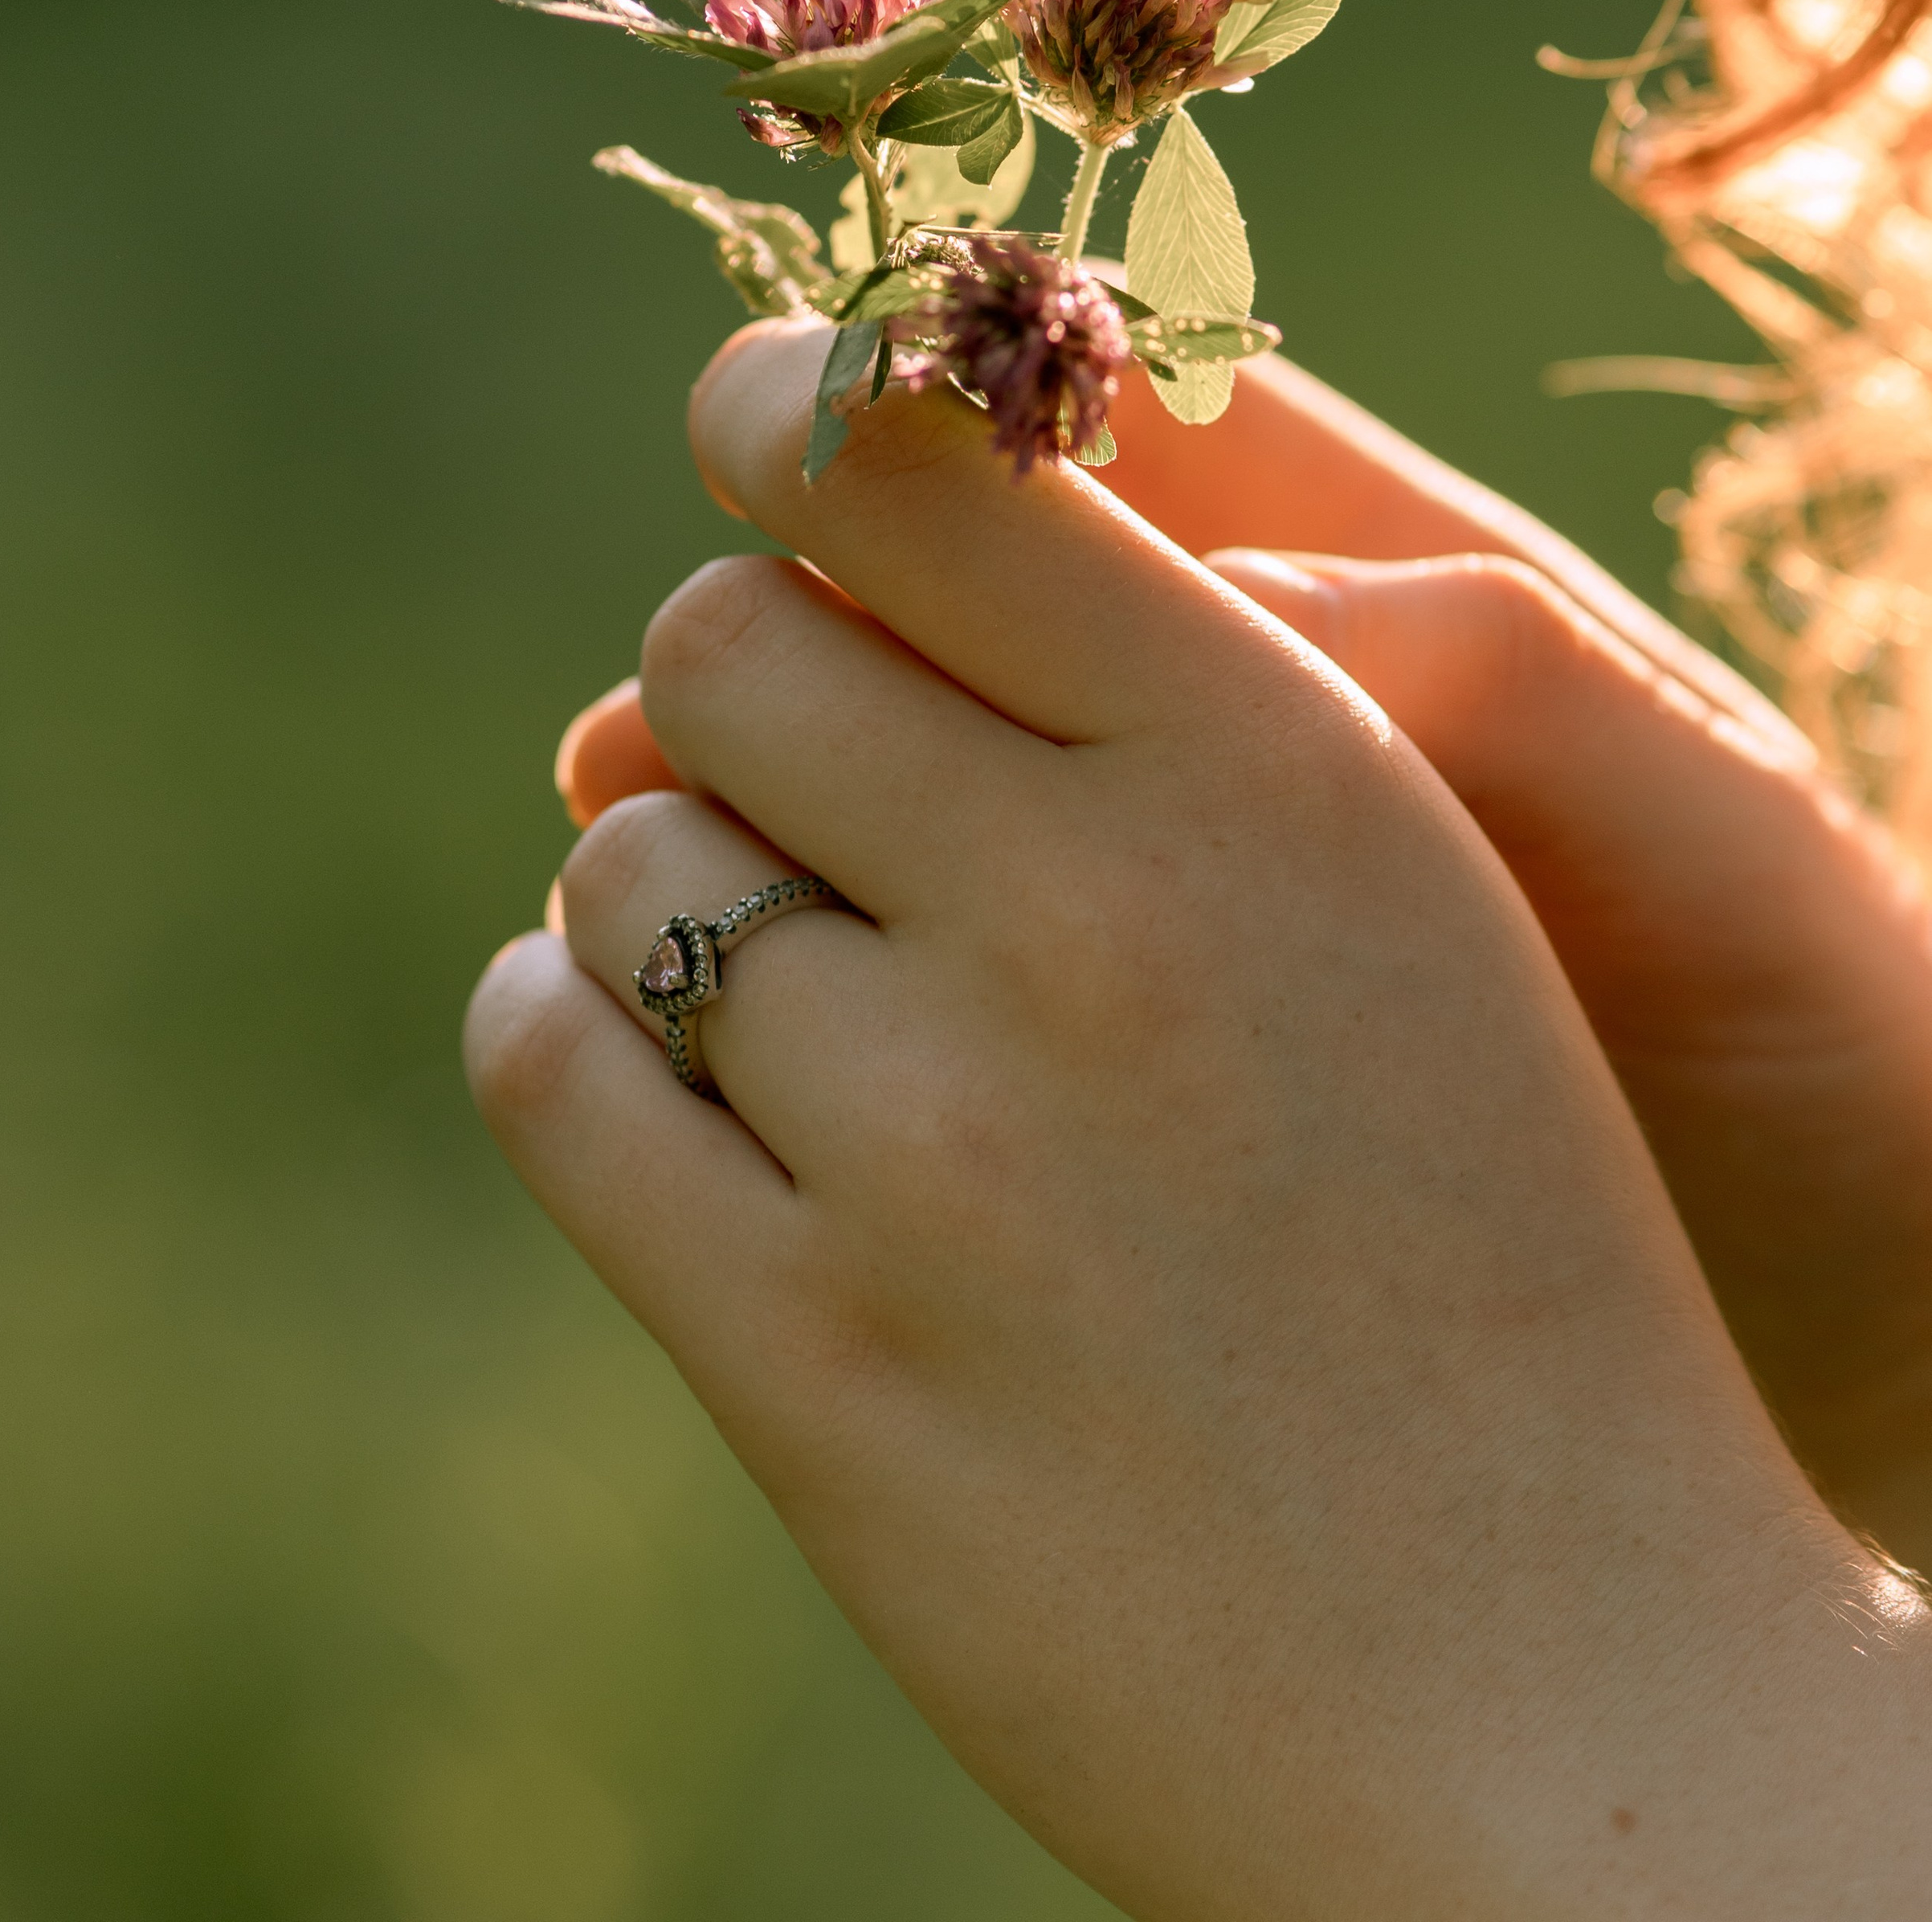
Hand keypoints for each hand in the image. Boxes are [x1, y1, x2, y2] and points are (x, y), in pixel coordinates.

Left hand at [473, 318, 1931, 1921]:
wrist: (1561, 1698)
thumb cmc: (1477, 1255)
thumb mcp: (1394, 907)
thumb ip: (1139, 710)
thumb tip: (780, 581)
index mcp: (1278, 763)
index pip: (914, 464)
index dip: (790, 416)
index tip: (764, 435)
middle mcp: (1094, 919)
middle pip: (720, 643)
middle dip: (740, 694)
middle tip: (818, 795)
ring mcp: (938, 1151)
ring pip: (623, 862)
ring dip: (670, 904)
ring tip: (808, 1015)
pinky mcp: (816, 1367)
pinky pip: (551, 1074)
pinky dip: (572, 1045)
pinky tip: (671, 1100)